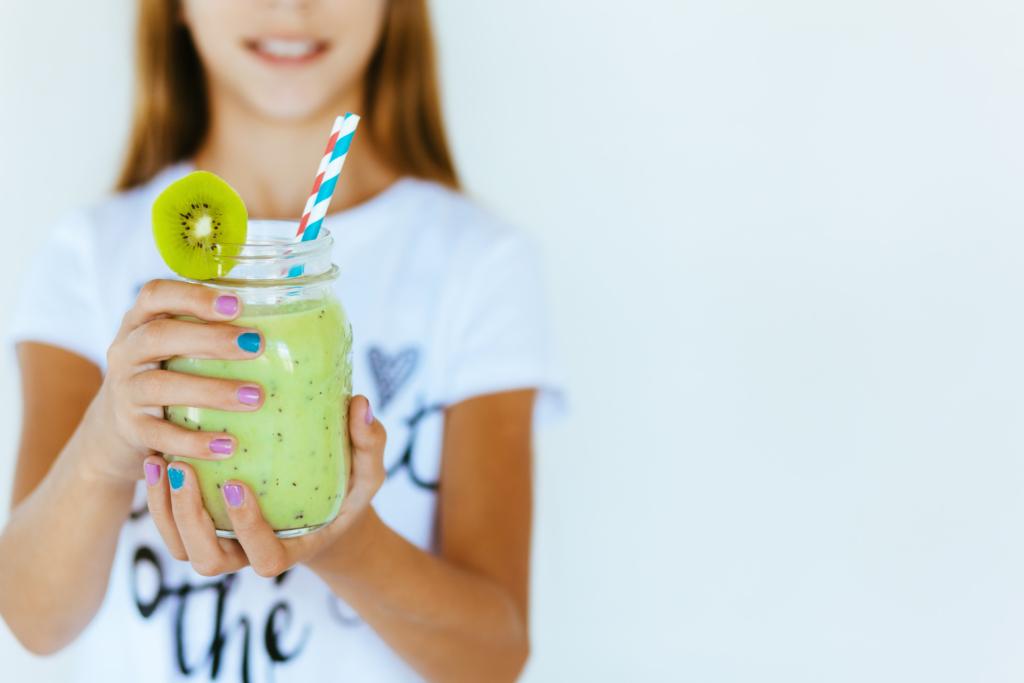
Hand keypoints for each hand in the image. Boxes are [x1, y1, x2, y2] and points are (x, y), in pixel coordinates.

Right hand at [86, 279, 265, 482]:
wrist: (118, 431)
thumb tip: (291, 327)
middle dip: (210, 339)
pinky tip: (228, 445)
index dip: (194, 296)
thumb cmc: (168, 375)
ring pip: (159, 386)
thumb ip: (214, 332)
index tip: (237, 304)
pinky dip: (194, 441)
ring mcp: (124, 391)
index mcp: (142, 321)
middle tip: (256, 346)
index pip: (157, 294)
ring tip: (255, 397)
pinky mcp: (130, 430)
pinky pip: (159, 435)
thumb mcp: (179, 347)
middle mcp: (127, 351)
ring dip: (211, 391)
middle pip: (159, 336)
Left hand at [141, 396, 386, 576]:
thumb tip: (361, 404)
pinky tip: (154, 456)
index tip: (236, 486)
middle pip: (208, 560)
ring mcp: (223, 543)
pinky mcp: (204, 526)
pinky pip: (171, 526)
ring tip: (159, 462)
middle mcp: (250, 553)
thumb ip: (369, 444)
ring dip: (164, 510)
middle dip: (189, 519)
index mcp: (291, 548)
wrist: (321, 512)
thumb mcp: (367, 472)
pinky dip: (156, 498)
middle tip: (183, 470)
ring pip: (182, 547)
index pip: (265, 558)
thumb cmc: (345, 491)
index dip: (248, 530)